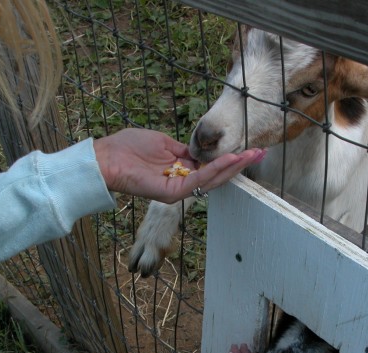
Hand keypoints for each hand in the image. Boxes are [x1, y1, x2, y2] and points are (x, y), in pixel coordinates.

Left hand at [93, 128, 265, 203]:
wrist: (107, 157)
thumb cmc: (128, 148)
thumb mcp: (163, 143)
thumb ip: (182, 149)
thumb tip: (199, 150)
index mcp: (180, 170)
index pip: (210, 166)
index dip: (229, 158)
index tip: (248, 148)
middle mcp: (182, 182)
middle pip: (216, 175)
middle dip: (239, 163)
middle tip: (261, 151)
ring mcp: (178, 190)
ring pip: (212, 179)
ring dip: (233, 166)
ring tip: (251, 155)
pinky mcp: (173, 194)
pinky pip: (199, 181)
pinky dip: (215, 169)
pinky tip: (230, 159)